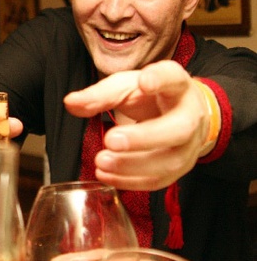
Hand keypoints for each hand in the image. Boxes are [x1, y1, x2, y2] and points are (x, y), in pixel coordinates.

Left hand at [64, 60, 211, 190]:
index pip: (173, 78)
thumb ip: (100, 94)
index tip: (145, 81)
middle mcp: (190, 115)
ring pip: (169, 161)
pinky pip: (159, 180)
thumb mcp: (126, 86)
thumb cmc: (150, 97)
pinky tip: (108, 176)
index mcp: (176, 85)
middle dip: (144, 137)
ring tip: (102, 161)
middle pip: (178, 129)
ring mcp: (189, 146)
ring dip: (132, 165)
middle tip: (111, 140)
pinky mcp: (180, 168)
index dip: (160, 79)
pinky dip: (131, 181)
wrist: (180, 114)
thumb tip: (70, 102)